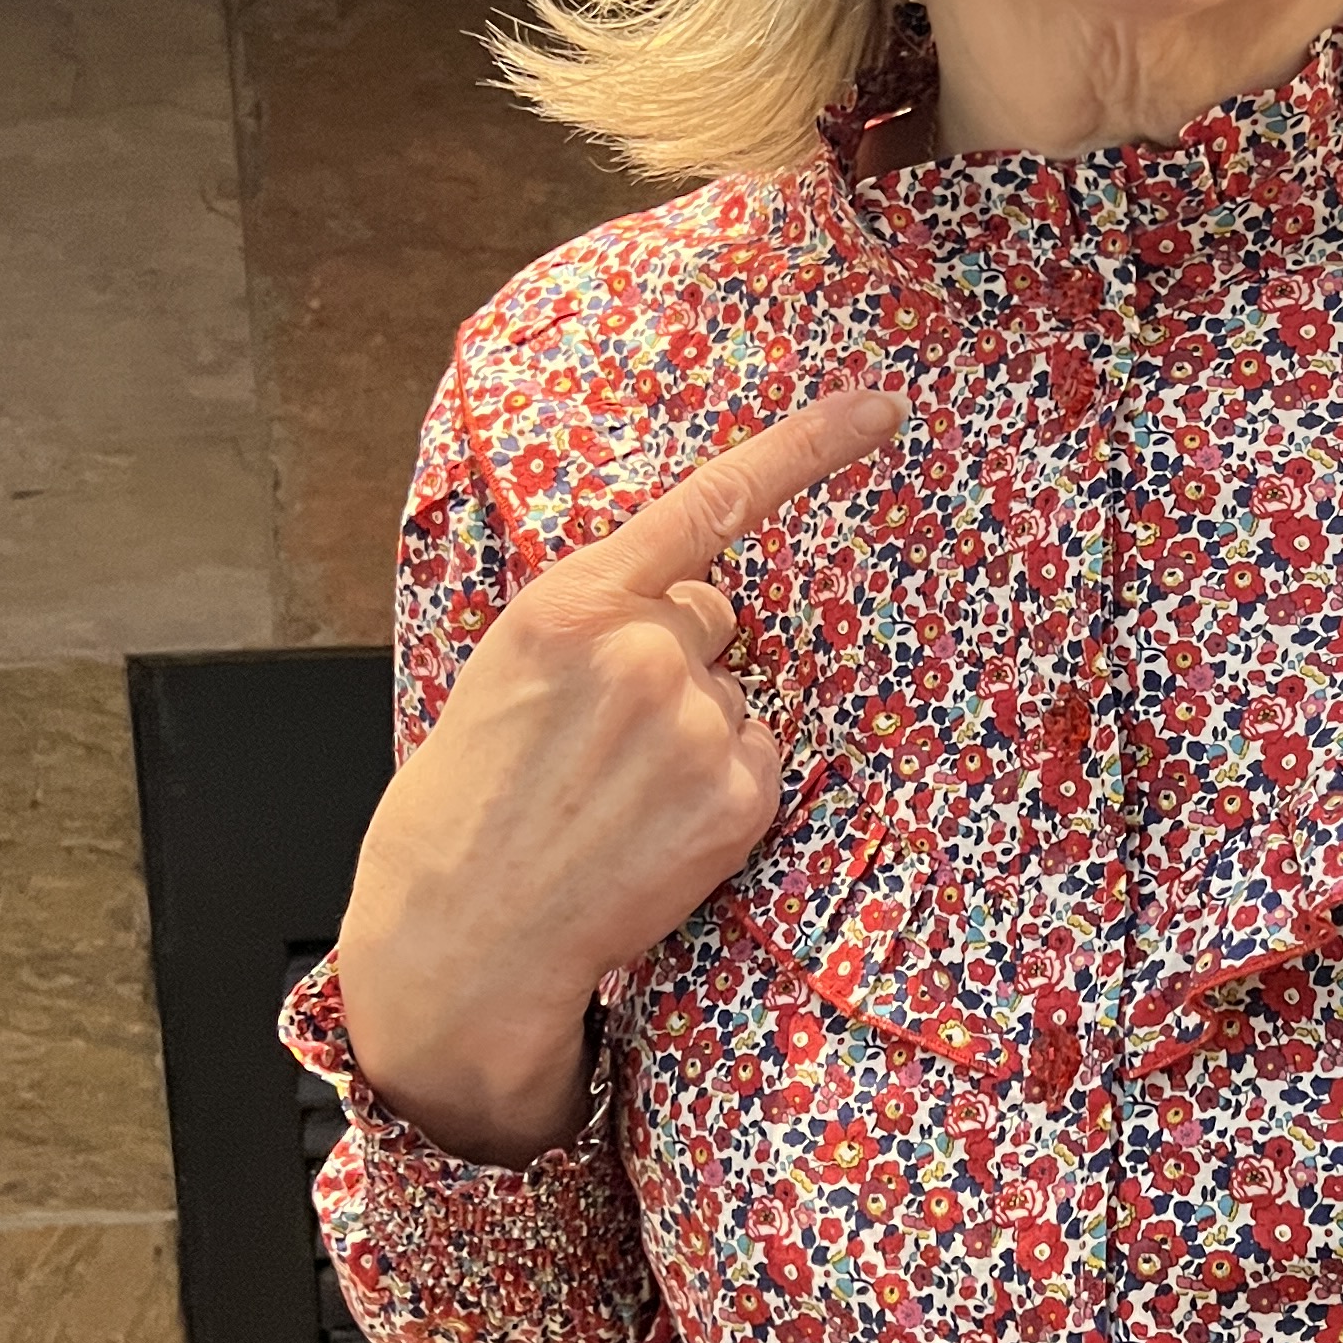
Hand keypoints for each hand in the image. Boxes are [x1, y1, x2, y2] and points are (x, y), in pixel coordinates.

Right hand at [336, 390, 906, 1164]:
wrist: (459, 937)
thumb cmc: (468, 808)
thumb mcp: (505, 674)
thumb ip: (595, 621)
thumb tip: (687, 609)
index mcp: (571, 604)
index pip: (709, 502)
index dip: (808, 446)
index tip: (882, 404)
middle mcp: (643, 649)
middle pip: (710, 619)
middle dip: (673, 664)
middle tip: (597, 744)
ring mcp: (697, 721)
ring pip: (730, 699)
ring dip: (691, 739)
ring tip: (611, 801)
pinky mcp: (739, 792)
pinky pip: (756, 760)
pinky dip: (719, 794)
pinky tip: (651, 832)